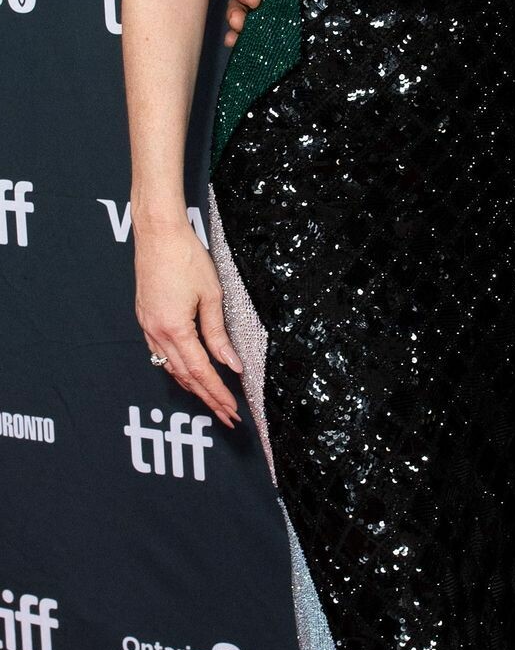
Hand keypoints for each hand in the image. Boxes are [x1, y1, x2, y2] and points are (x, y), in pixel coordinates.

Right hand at [135, 223, 242, 429]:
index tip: (233, 410)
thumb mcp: (211, 295)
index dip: (218, 393)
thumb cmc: (186, 257)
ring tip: (212, 401)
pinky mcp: (145, 319)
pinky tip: (189, 374)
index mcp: (175, 329)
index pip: (202, 371)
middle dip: (208, 398)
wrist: (157, 233)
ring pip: (171, 368)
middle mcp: (157, 334)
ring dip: (193, 387)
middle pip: (186, 376)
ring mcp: (148, 327)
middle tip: (227, 416)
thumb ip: (218, 333)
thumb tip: (231, 363)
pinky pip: (162, 354)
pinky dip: (178, 369)